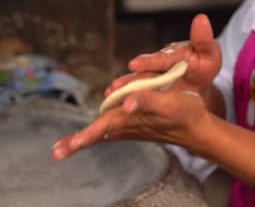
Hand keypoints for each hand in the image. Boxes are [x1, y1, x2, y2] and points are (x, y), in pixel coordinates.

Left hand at [52, 90, 211, 160]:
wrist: (198, 128)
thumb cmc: (186, 113)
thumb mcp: (169, 103)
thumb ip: (147, 101)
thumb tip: (126, 104)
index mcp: (131, 119)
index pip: (102, 128)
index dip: (83, 137)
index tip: (64, 149)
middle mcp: (128, 126)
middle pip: (97, 135)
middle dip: (76, 142)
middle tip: (56, 152)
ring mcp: (131, 128)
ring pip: (103, 134)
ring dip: (83, 139)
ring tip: (64, 147)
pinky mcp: (136, 125)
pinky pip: (111, 131)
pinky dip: (97, 133)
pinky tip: (92, 135)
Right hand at [105, 14, 221, 96]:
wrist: (197, 79)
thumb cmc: (204, 64)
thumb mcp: (210, 54)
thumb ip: (204, 40)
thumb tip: (201, 18)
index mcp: (172, 55)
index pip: (160, 58)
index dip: (148, 62)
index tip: (133, 64)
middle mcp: (157, 64)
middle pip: (142, 73)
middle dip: (129, 80)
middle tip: (116, 86)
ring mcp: (151, 77)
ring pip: (136, 84)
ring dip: (123, 90)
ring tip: (110, 95)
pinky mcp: (148, 88)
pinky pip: (136, 93)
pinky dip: (125, 99)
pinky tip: (112, 105)